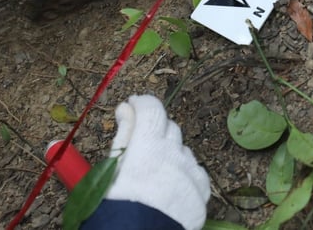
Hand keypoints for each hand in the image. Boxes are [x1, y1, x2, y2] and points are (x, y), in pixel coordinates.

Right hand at [104, 95, 209, 229]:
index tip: (132, 105)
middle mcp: (175, 155)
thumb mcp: (110, 171)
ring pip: (183, 151)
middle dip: (154, 130)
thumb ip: (123, 135)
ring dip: (170, 153)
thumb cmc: (115, 209)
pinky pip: (195, 173)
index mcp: (148, 148)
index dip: (142, 104)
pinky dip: (184, 173)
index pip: (152, 110)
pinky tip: (170, 186)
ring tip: (152, 173)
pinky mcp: (202, 192)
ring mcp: (191, 173)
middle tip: (139, 143)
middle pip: (169, 129)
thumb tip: (127, 107)